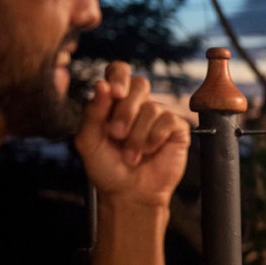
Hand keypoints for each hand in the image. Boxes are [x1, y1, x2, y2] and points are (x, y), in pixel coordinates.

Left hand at [75, 62, 190, 207]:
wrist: (129, 193)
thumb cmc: (107, 168)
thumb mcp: (89, 141)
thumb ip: (93, 112)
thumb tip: (102, 84)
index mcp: (115, 101)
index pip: (119, 71)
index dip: (119, 76)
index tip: (114, 94)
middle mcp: (138, 104)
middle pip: (139, 85)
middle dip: (125, 112)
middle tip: (116, 135)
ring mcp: (159, 115)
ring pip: (152, 107)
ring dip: (137, 136)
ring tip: (132, 156)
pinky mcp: (176, 128)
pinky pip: (168, 120)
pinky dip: (154, 138)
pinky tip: (150, 152)